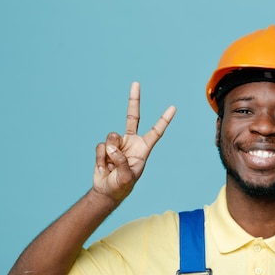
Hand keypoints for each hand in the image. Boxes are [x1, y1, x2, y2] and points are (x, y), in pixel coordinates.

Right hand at [93, 82, 175, 202]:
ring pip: (112, 136)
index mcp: (143, 148)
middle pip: (133, 117)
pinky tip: (104, 166)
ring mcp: (117, 143)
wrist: (106, 191)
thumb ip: (122, 162)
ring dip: (110, 152)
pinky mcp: (105, 147)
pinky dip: (101, 158)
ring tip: (111, 165)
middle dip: (134, 99)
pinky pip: (101, 146)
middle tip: (136, 83)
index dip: (164, 120)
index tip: (173, 107)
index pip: (156, 131)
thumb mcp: (127, 178)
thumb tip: (113, 148)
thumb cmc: (122, 186)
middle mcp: (131, 142)